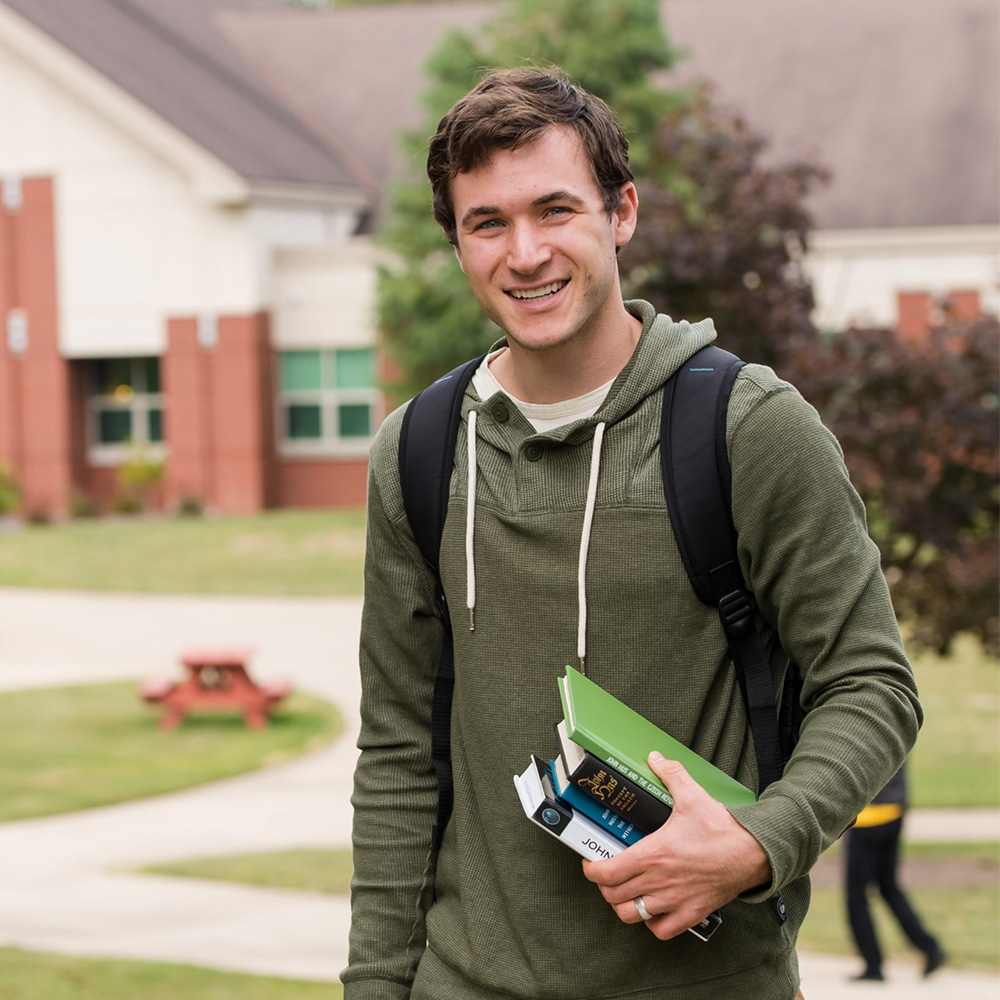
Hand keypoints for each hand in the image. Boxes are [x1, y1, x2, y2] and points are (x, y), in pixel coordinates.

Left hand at [582, 751, 771, 939]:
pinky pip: (661, 930)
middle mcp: (659, 881)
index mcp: (653, 854)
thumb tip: (655, 758)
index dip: (591, 870)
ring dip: (624, 906)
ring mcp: (674, 901)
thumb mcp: (692, 795)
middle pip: (614, 896)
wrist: (753, 853)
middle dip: (604, 887)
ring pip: (633, 916)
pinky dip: (652, 924)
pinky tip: (652, 910)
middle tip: (608, 874)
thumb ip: (670, 775)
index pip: (607, 872)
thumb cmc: (722, 828)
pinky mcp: (691, 914)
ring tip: (625, 892)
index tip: (591, 863)